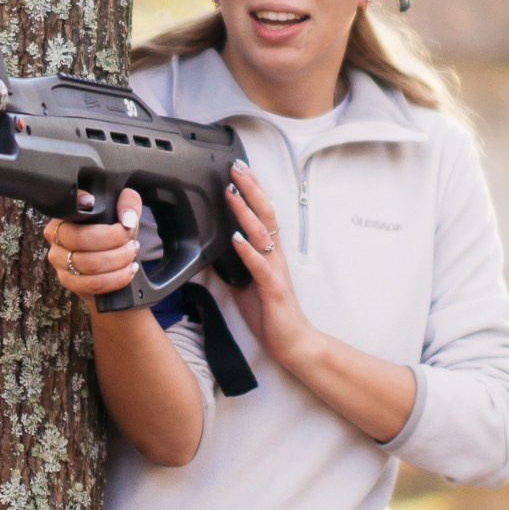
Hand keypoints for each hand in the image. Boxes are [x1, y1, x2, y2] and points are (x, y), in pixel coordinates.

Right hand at [44, 187, 142, 302]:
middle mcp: (56, 237)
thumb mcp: (124, 211)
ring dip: (118, 260)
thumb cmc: (113, 232)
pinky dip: (116, 278)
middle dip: (114, 241)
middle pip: (81, 239)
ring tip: (131, 254)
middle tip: (131, 241)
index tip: (92, 202)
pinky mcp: (68, 281)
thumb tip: (127, 219)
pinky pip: (93, 284)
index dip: (77, 203)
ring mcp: (59, 261)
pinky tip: (128, 271)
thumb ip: (128, 203)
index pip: (66, 207)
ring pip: (89, 264)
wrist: (111, 260)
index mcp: (65, 215)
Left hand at [225, 162, 317, 365]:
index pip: (262, 213)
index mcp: (269, 253)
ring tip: (232, 194)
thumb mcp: (245, 283)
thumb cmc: (271, 313)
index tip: (239, 170)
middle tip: (237, 167)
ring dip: (246, 213)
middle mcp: (274, 256)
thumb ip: (235, 264)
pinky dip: (247, 250)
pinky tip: (236, 238)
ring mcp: (275, 270)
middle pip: (265, 214)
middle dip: (250, 189)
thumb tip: (216, 250)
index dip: (252, 190)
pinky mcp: (272, 288)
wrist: (292, 341)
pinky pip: (259, 266)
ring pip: (262, 234)